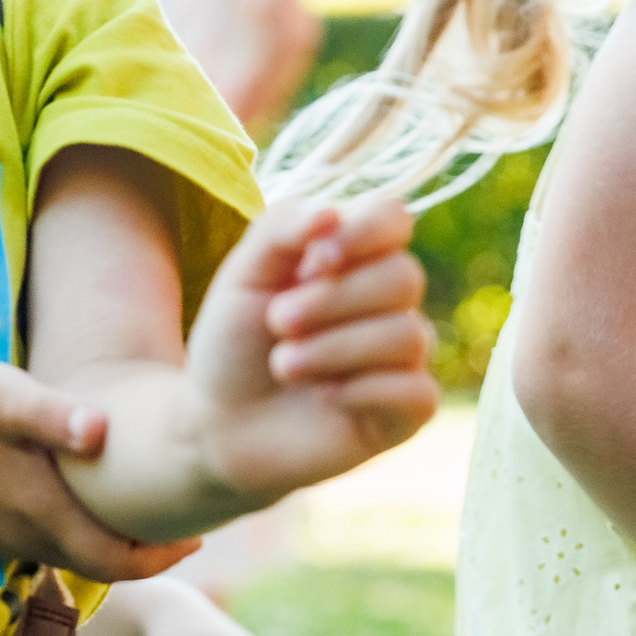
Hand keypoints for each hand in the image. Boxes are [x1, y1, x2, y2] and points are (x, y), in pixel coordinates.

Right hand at [0, 353, 199, 581]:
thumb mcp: (5, 398)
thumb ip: (56, 416)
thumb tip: (103, 431)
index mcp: (40, 511)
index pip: (117, 561)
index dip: (163, 557)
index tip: (199, 536)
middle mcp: (24, 535)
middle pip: (102, 566)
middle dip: (148, 556)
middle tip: (188, 527)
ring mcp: (1, 533)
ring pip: (73, 555)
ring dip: (115, 544)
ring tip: (149, 511)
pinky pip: (47, 541)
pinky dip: (82, 532)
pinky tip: (91, 498)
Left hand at [183, 194, 437, 504]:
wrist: (218, 422)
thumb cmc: (235, 343)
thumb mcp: (243, 274)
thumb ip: (282, 229)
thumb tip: (331, 213)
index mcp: (354, 257)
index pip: (393, 217)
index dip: (362, 233)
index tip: (311, 262)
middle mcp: (387, 303)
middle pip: (402, 277)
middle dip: (331, 300)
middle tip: (278, 321)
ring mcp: (401, 358)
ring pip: (407, 335)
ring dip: (333, 349)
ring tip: (284, 365)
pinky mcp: (405, 413)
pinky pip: (418, 392)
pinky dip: (364, 392)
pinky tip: (326, 398)